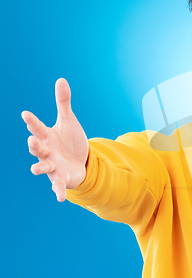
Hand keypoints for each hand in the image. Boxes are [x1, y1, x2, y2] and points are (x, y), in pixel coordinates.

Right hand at [22, 78, 88, 201]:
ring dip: (40, 167)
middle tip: (32, 141)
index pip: (38, 128)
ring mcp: (53, 166)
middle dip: (34, 145)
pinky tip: (60, 198)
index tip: (26, 114)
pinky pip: (58, 186)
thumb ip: (63, 102)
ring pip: (43, 167)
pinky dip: (58, 191)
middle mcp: (47, 152)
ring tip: (35, 169)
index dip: (32, 121)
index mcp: (47, 136)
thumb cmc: (70, 140)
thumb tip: (61, 79)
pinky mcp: (61, 179)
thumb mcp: (68, 121)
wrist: (80, 160)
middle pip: (37, 148)